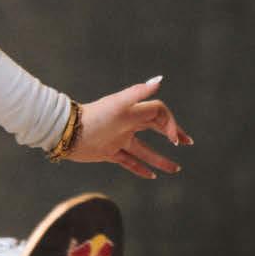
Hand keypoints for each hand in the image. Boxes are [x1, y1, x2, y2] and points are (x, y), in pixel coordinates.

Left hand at [69, 77, 193, 179]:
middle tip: (186, 142)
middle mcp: (127, 124)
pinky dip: (140, 168)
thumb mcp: (118, 105)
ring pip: (145, 150)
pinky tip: (152, 176)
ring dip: (160, 159)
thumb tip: (160, 80)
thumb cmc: (94, 116)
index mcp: (132, 111)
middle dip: (172, 134)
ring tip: (176, 169)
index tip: (173, 138)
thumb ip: (139, 93)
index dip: (170, 123)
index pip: (159, 112)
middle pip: (155, 128)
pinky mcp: (108, 152)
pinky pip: (128, 162)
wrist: (67, 133)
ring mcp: (118, 139)